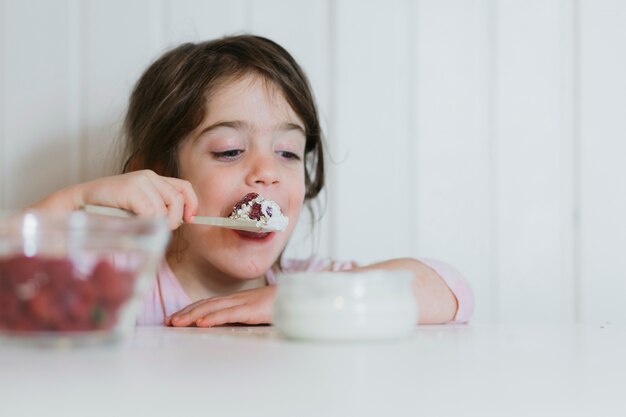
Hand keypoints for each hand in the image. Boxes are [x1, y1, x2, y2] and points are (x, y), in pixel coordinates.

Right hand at [33, 170, 197, 229]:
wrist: (78, 204)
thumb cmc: (109, 210)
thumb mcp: (139, 207)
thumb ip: (159, 208)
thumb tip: (182, 221)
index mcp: (154, 178)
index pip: (185, 187)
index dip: (191, 204)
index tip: (188, 219)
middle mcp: (149, 176)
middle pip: (177, 200)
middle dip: (173, 220)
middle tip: (160, 228)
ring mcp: (140, 181)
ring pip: (165, 209)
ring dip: (158, 224)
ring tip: (141, 225)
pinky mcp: (131, 189)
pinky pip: (151, 213)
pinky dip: (146, 223)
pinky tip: (133, 222)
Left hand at [166, 286, 275, 326]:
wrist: (302, 296)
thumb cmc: (284, 304)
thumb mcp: (261, 312)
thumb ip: (248, 316)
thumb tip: (236, 325)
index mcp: (239, 300)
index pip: (210, 303)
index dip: (192, 309)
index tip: (177, 317)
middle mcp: (238, 298)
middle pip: (206, 304)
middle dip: (186, 312)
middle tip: (168, 321)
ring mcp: (244, 302)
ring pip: (212, 307)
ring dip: (192, 315)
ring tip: (177, 322)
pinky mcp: (251, 309)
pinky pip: (228, 314)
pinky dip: (213, 318)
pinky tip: (201, 323)